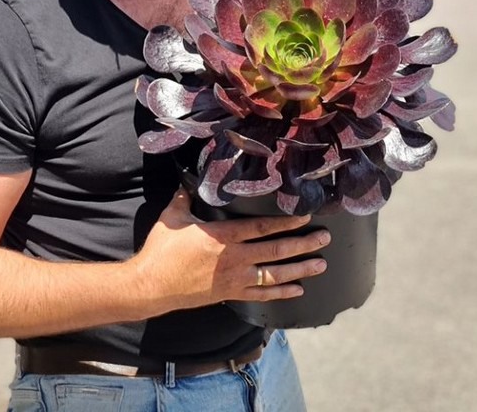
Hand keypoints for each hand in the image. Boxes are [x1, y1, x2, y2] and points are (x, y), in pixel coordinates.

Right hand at [130, 187, 329, 313]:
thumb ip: (184, 198)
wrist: (151, 285)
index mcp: (223, 236)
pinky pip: (261, 296)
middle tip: (324, 239)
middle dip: (303, 244)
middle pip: (276, 251)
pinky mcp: (230, 294)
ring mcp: (234, 279)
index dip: (286, 222)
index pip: (262, 227)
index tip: (305, 216)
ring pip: (275, 275)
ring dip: (300, 270)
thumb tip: (187, 181)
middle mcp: (234, 258)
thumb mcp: (172, 216)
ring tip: (320, 264)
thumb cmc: (162, 250)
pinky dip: (281, 294)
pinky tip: (297, 290)